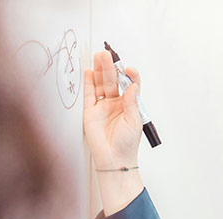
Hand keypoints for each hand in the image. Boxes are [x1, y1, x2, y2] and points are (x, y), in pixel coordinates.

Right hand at [83, 50, 141, 170]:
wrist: (114, 159)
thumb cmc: (127, 144)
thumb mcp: (134, 121)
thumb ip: (131, 102)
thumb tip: (133, 85)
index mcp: (129, 105)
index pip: (130, 85)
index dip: (130, 76)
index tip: (129, 70)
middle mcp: (116, 104)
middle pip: (113, 81)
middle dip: (110, 67)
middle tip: (107, 55)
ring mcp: (103, 106)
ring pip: (100, 84)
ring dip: (99, 70)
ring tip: (99, 57)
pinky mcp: (91, 111)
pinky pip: (89, 94)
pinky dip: (89, 82)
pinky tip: (89, 71)